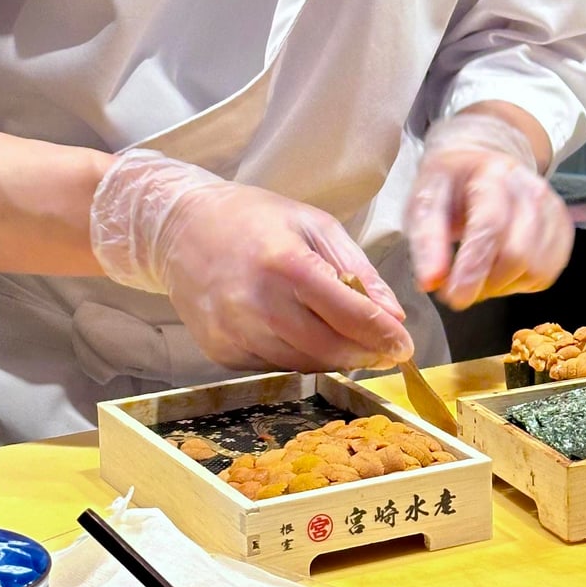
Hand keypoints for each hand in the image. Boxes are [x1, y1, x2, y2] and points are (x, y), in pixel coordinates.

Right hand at [90, 149, 412, 372]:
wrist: (181, 227)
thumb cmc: (254, 218)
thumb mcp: (314, 224)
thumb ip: (357, 270)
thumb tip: (394, 315)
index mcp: (286, 263)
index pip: (348, 313)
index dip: (382, 335)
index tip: (404, 346)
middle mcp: (258, 304)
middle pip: (328, 349)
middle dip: (365, 355)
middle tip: (387, 352)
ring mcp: (234, 332)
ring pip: (302, 365)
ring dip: (334, 360)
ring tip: (350, 343)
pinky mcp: (219, 351)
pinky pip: (273, 367)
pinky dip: (298, 358)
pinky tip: (304, 337)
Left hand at [407, 112, 574, 308]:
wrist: (481, 162)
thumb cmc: (450, 185)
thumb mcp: (424, 202)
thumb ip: (426, 240)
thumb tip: (431, 282)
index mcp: (493, 174)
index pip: (490, 226)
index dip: (473, 267)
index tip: (455, 298)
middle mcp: (530, 188)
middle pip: (518, 253)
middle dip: (486, 283)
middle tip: (459, 287)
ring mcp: (552, 207)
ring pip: (536, 269)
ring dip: (503, 285)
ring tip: (478, 274)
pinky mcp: (563, 228)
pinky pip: (547, 273)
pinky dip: (522, 282)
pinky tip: (500, 270)